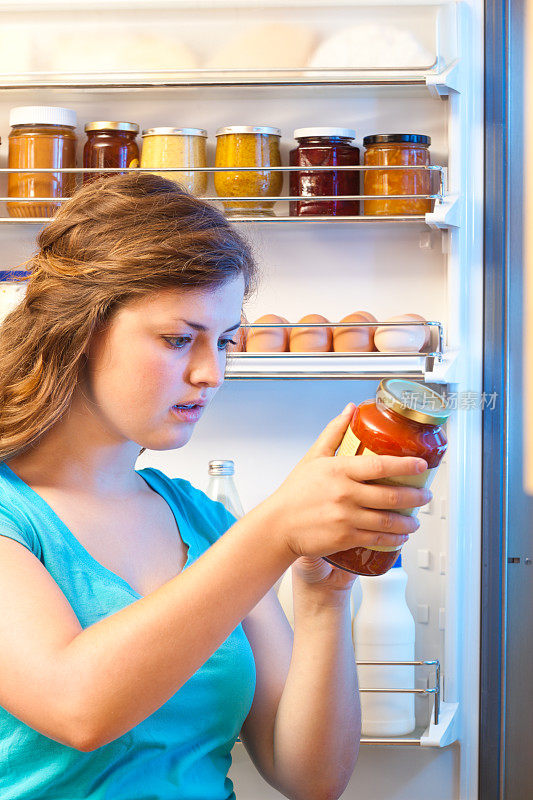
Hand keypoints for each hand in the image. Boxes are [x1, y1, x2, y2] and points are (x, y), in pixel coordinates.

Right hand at [266, 403, 431, 567]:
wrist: (278, 525)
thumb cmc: (295, 492)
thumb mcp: (313, 457)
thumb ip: (334, 432)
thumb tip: (350, 409)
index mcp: (340, 470)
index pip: (380, 465)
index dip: (406, 465)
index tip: (422, 465)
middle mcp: (345, 494)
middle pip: (391, 495)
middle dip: (415, 496)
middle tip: (425, 495)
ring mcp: (346, 518)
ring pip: (388, 520)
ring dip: (408, 521)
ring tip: (415, 519)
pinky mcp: (345, 538)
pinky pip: (377, 539)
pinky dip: (394, 538)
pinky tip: (401, 535)